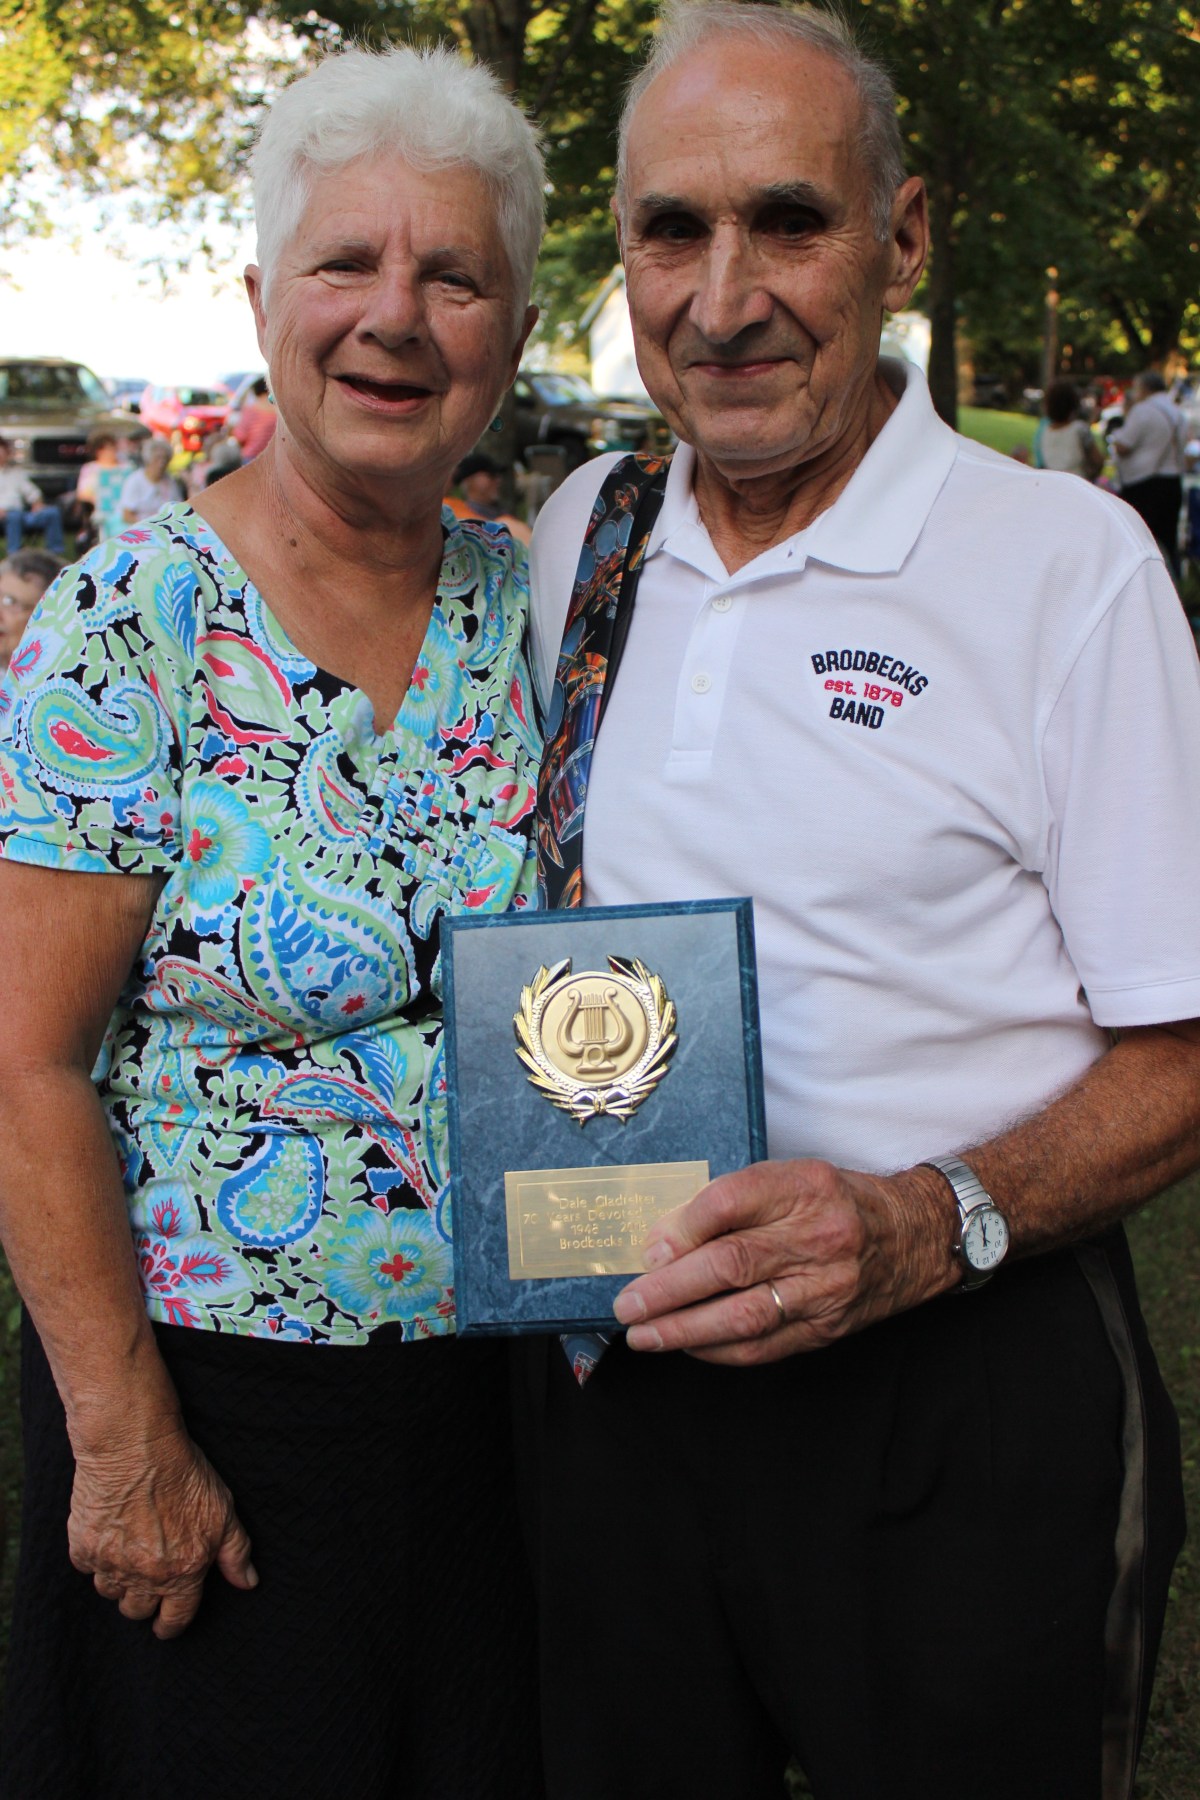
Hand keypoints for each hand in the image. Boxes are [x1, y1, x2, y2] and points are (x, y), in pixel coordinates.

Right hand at [68, 1426, 257, 1637]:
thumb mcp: (222, 1510)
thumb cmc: (183, 1474)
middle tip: (149, 1581)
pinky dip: (96, 1558)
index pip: (176, 1619)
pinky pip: (87, 1568)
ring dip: (120, 1582)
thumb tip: (248, 1582)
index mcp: (182, 1572)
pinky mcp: (83, 1548)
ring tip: (130, 1555)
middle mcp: (144, 1576)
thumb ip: (235, 1552)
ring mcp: (110, 1564)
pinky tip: (110, 1536)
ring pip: (110, 1593)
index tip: (165, 1626)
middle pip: (137, 1611)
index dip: (171, 1626)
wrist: (134, 1446)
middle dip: (145, 1602)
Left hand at [612, 1159, 957, 1364]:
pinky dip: (719, 1350)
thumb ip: (733, 1203)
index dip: (682, 1228)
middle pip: (732, 1264)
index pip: (732, 1202)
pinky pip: (765, 1346)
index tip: (647, 1250)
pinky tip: (688, 1346)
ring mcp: (826, 1288)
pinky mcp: (828, 1327)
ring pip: (745, 1315)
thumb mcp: (792, 1179)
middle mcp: (819, 1236)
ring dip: (685, 1329)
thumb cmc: (837, 1202)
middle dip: (670, 1289)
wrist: (914, 1236)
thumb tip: (664, 1239)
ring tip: (644, 1334)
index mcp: (805, 1187)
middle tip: (628, 1303)